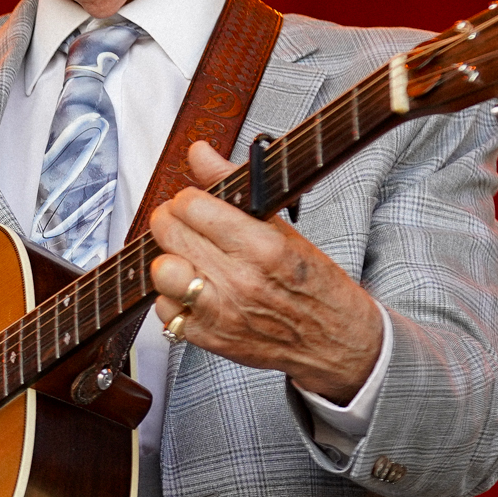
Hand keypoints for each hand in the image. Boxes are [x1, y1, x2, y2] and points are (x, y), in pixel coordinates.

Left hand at [149, 140, 382, 402]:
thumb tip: (199, 152)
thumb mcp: (286, 230)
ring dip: (168, 259)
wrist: (336, 343)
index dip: (189, 199)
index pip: (192, 205)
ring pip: (161, 270)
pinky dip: (172, 297)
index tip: (196, 203)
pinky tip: (194, 290)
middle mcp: (239, 281)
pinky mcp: (207, 338)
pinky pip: (164, 308)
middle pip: (168, 233)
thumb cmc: (313, 284)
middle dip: (172, 221)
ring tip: (187, 257)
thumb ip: (235, 187)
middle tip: (186, 225)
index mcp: (263, 248)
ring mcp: (221, 313)